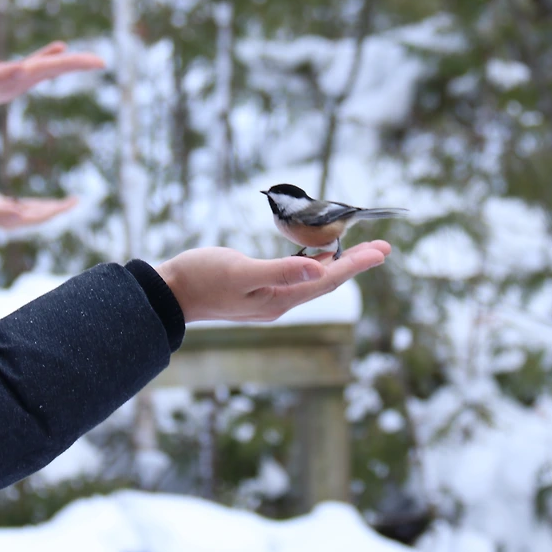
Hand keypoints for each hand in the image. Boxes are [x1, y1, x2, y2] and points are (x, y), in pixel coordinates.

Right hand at [0, 42, 104, 124]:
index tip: (97, 62)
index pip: (51, 69)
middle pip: (54, 69)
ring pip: (46, 67)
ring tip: (90, 59)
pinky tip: (60, 48)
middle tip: (102, 62)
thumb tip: (23, 70)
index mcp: (16, 80)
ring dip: (67, 62)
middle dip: (77, 64)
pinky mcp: (6, 75)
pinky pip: (33, 64)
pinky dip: (48, 56)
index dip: (73, 63)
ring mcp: (13, 79)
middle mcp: (19, 81)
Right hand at [0, 178, 78, 228]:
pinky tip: (45, 204)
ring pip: (36, 213)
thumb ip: (0, 208)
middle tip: (77, 200)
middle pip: (42, 216)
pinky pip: (28, 209)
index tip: (71, 203)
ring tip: (68, 202)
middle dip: (59, 209)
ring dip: (52, 208)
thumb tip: (20, 214)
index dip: (57, 209)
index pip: (40, 215)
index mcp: (10, 220)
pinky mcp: (4, 210)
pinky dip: (40, 206)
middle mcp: (12, 221)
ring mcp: (8, 217)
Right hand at [155, 241, 390, 323]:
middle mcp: (279, 303)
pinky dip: (315, 264)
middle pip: (327, 281)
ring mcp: (269, 299)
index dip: (356, 264)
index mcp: (278, 301)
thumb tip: (319, 267)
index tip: (381, 251)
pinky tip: (321, 255)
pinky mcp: (258, 290)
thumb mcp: (239, 271)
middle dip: (356, 262)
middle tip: (383, 247)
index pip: (327, 280)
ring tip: (362, 249)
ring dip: (339, 263)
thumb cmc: (200, 278)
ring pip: (314, 279)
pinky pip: (298, 277)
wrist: (169, 293)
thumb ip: (279, 271)